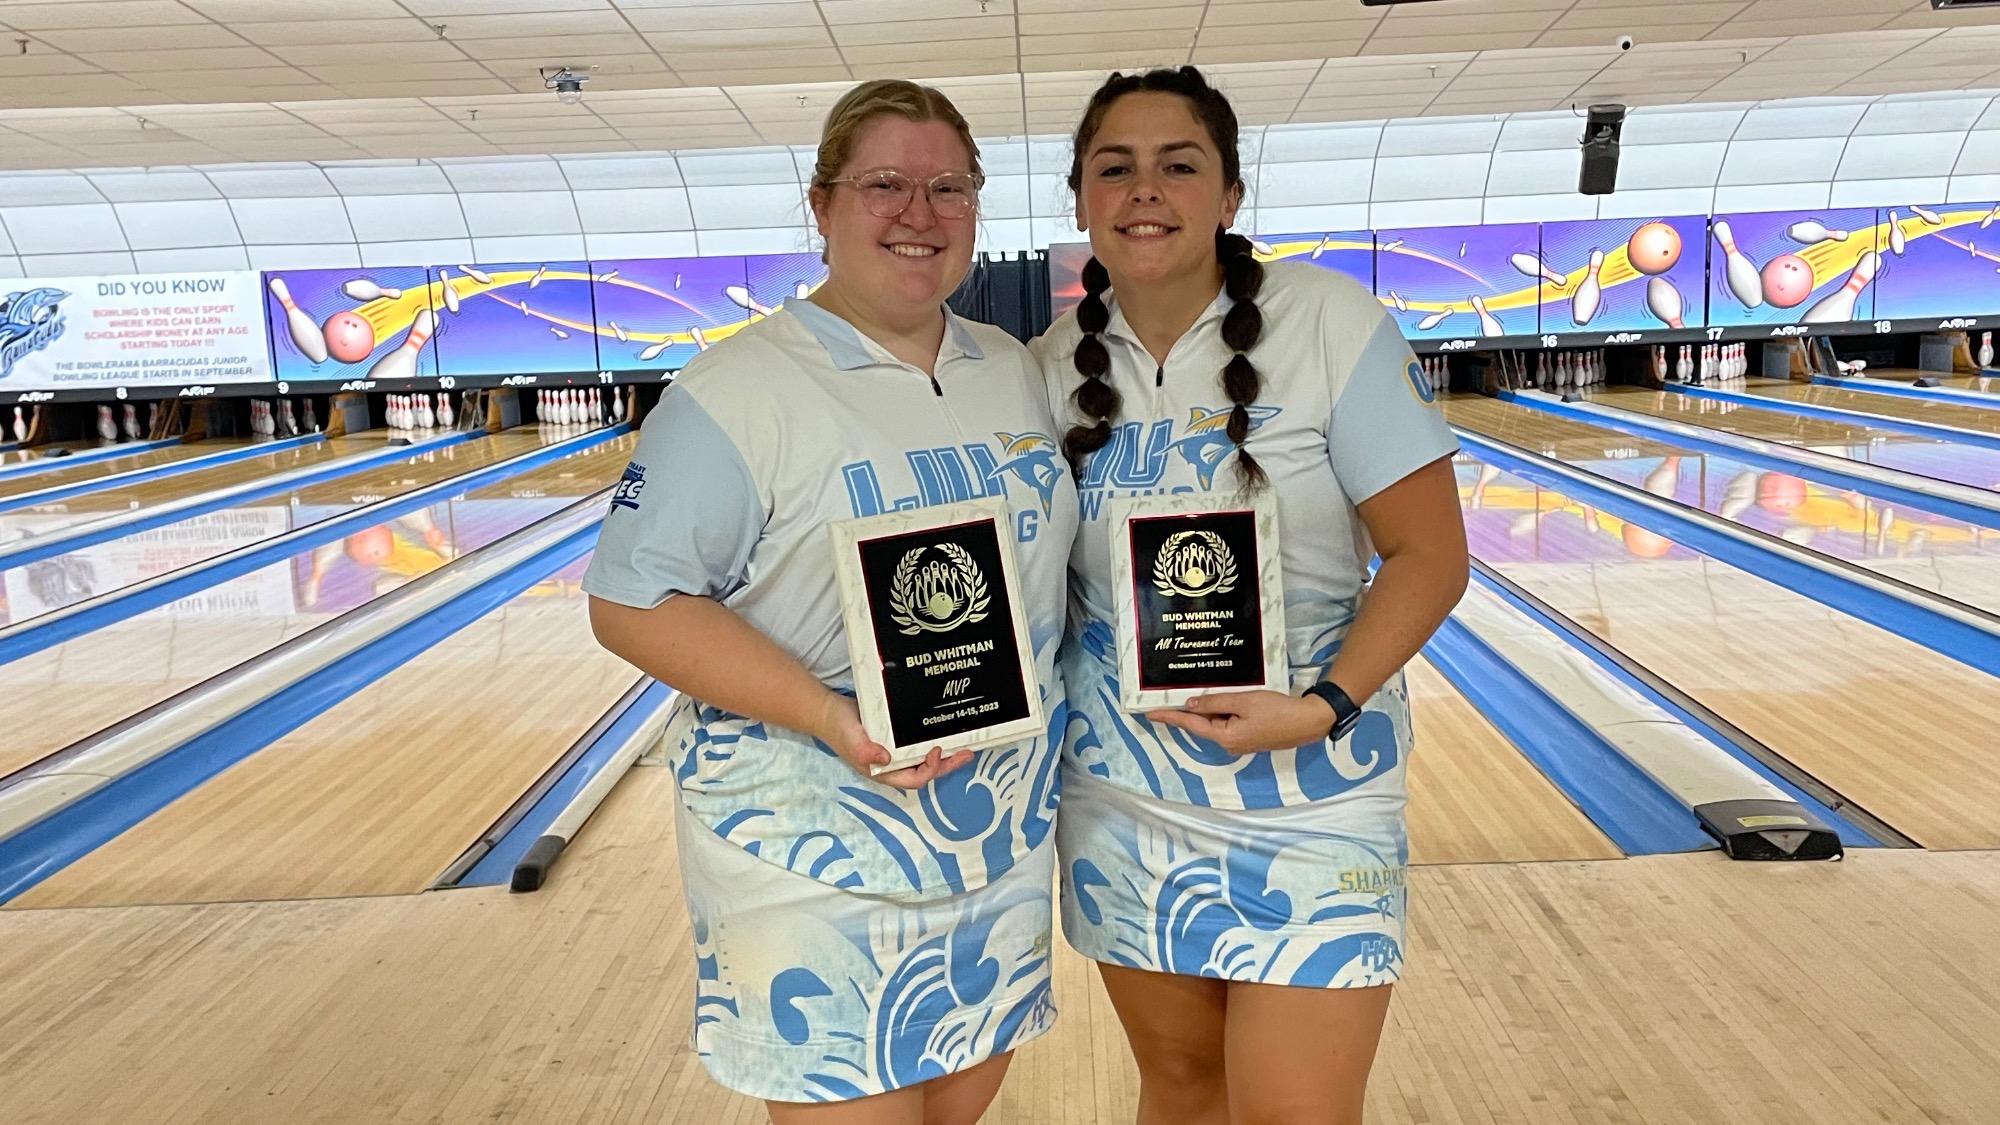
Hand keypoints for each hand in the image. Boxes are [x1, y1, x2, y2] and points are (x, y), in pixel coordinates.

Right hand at [813, 693, 973, 789]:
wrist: (830, 712)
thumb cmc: (840, 730)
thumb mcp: (852, 740)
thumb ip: (866, 751)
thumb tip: (885, 759)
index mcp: (885, 772)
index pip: (915, 778)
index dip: (930, 768)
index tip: (937, 750)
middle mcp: (894, 766)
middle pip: (926, 771)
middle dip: (947, 765)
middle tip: (967, 754)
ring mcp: (896, 752)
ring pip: (926, 759)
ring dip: (945, 755)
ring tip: (965, 746)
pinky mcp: (897, 738)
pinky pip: (919, 744)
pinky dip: (933, 740)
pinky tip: (945, 732)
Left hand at [1146, 690, 1336, 755]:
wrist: (1307, 722)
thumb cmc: (1277, 711)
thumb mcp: (1243, 701)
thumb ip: (1215, 702)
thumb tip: (1191, 704)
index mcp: (1224, 736)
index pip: (1190, 725)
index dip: (1169, 717)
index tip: (1149, 714)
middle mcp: (1228, 744)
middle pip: (1203, 723)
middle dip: (1191, 709)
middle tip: (1173, 693)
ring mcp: (1239, 742)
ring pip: (1217, 722)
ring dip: (1211, 708)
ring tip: (1206, 690)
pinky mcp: (1249, 737)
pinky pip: (1229, 723)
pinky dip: (1224, 711)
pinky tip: (1224, 698)